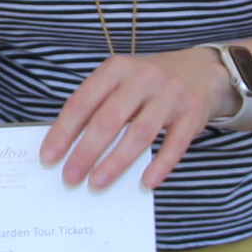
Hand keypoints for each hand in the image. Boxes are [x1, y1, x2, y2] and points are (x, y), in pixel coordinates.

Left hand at [39, 50, 220, 192]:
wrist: (202, 71)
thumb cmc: (150, 84)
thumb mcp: (121, 82)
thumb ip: (98, 106)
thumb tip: (68, 146)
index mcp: (117, 69)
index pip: (83, 101)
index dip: (63, 131)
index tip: (49, 156)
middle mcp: (143, 77)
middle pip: (109, 119)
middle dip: (86, 151)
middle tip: (70, 176)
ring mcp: (170, 94)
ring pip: (139, 133)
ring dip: (116, 162)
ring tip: (97, 183)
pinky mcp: (192, 112)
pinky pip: (175, 144)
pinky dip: (160, 165)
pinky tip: (146, 182)